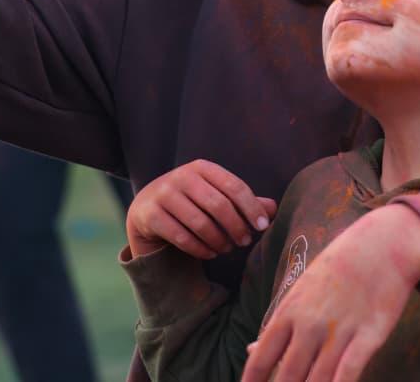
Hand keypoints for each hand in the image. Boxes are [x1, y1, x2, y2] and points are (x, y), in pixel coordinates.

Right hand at [124, 160, 276, 258]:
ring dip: (218, 240)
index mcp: (202, 167)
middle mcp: (181, 176)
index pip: (234, 186)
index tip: (263, 226)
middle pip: (218, 205)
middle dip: (236, 226)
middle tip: (245, 242)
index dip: (251, 207)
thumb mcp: (215, 196)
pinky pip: (180, 236)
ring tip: (227, 249)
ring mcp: (163, 194)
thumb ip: (242, 201)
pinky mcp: (150, 215)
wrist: (146, 209)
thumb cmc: (190, 202)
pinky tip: (209, 253)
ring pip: (199, 223)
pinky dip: (199, 248)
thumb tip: (273, 208)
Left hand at [242, 204, 419, 381]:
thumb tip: (250, 349)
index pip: (260, 358)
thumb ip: (279, 324)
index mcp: (289, 311)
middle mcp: (310, 324)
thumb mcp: (301, 290)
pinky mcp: (369, 336)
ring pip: (317, 381)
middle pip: (287, 377)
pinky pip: (348, 373)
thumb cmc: (338, 269)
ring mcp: (339, 331)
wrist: (383, 243)